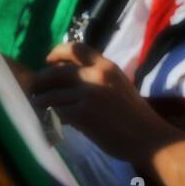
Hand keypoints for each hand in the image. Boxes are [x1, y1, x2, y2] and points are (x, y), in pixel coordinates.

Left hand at [29, 41, 172, 164]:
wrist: (149, 138)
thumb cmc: (135, 115)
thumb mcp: (119, 86)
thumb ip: (97, 79)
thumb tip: (67, 79)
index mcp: (107, 66)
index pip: (76, 48)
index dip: (57, 52)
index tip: (49, 61)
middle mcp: (97, 75)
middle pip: (55, 72)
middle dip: (40, 82)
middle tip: (35, 91)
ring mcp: (89, 94)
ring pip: (50, 94)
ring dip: (40, 102)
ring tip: (38, 108)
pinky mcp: (82, 114)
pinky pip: (55, 113)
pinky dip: (49, 117)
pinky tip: (49, 122)